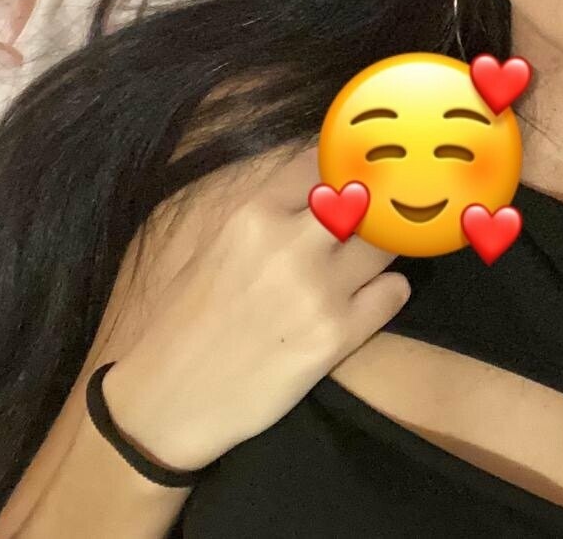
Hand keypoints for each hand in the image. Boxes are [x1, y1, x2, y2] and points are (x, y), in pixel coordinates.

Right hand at [97, 151, 408, 471]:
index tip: (354, 179)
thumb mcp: (213, 244)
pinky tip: (367, 300)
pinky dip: (387, 291)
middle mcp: (289, 245)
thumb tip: (320, 183)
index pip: (325, 163)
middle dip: (373, 209)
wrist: (169, 399)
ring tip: (366, 264)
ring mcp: (317, 290)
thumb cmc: (185, 320)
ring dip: (383, 250)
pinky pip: (394, 291)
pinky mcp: (337, 335)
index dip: (345, 170)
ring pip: (387, 243)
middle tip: (373, 222)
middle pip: (367, 199)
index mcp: (253, 214)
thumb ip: (268, 212)